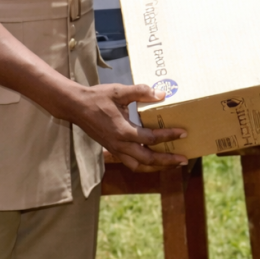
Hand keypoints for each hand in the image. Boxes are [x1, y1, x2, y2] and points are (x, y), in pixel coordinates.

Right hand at [70, 83, 188, 171]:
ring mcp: (115, 149)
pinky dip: (144, 165)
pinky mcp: (112, 149)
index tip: (183, 133)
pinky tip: (152, 160)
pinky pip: (130, 163)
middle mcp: (120, 144)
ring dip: (156, 167)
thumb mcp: (119, 91)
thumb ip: (140, 92)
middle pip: (148, 159)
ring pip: (138, 166)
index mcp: (123, 131)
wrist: (75, 106)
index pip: (151, 138)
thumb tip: (162, 94)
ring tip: (171, 164)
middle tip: (184, 159)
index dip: (169, 136)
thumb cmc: (98, 97)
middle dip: (167, 161)